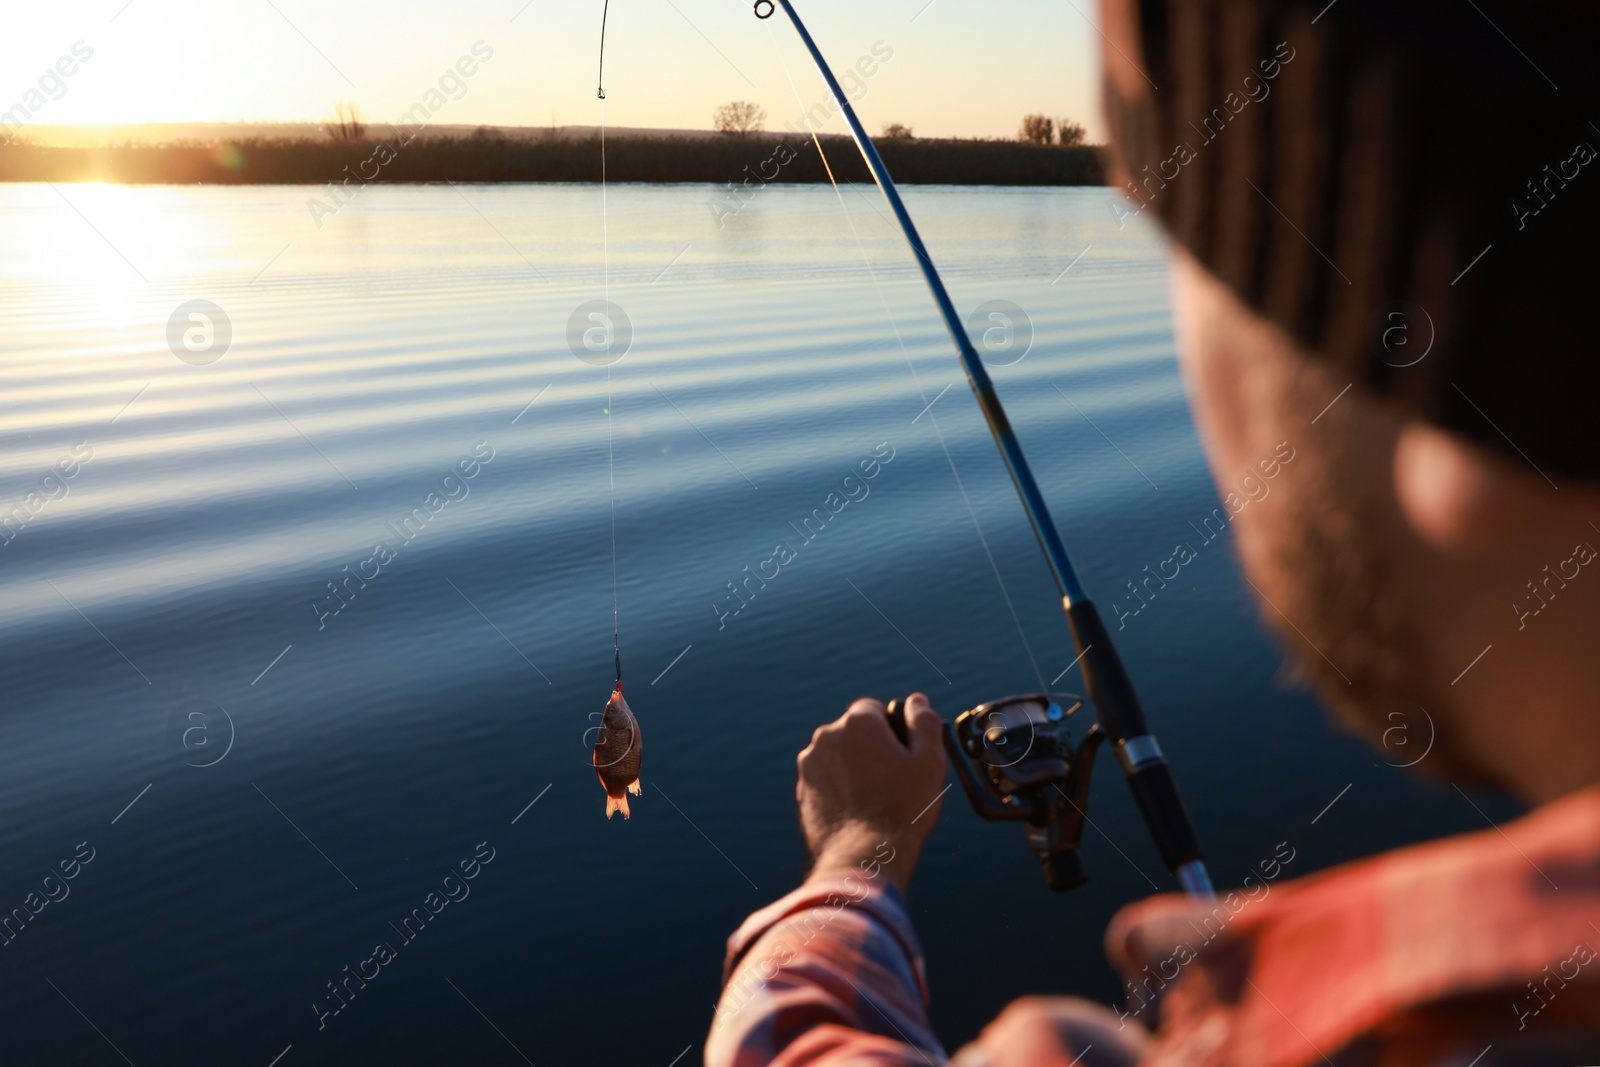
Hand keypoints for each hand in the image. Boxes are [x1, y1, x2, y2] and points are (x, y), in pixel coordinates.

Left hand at [796, 693, 946, 895]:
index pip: (874, 709)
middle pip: (854, 732)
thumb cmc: (902, 808)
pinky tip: (858, 811)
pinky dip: (840, 788)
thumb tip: (916, 701)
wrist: (863, 856)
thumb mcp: (930, 761)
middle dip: (871, 747)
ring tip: (876, 799)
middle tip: (894, 779)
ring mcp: (810, 765)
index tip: (904, 755)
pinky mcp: (803, 791)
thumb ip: (925, 722)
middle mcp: (827, 736)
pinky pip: (826, 780)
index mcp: (858, 722)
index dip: (892, 730)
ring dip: (854, 767)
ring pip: (838, 756)